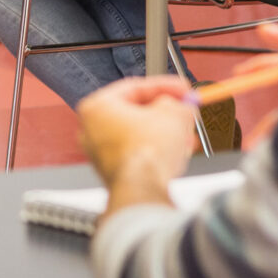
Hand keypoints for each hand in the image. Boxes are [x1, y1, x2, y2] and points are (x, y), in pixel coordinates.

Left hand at [77, 76, 199, 202]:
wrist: (143, 190)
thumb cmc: (147, 152)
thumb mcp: (174, 113)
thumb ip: (179, 102)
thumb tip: (183, 104)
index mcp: (97, 106)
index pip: (135, 88)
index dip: (165, 86)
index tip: (182, 90)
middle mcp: (92, 129)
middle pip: (136, 113)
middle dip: (166, 113)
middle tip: (184, 111)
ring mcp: (100, 153)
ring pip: (139, 135)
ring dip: (165, 133)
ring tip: (186, 134)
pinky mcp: (113, 172)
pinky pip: (138, 154)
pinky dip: (157, 152)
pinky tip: (176, 153)